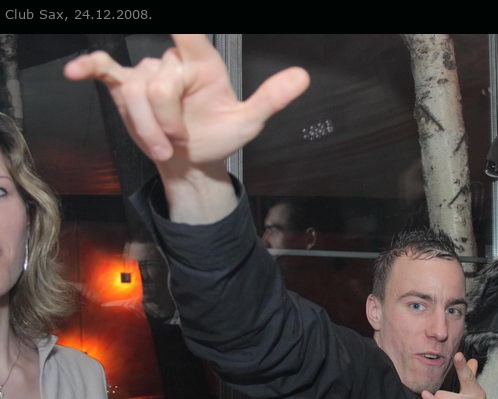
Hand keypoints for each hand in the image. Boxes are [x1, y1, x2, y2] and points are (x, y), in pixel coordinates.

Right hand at [64, 34, 309, 166]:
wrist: (192, 161)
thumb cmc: (218, 136)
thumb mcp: (248, 122)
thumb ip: (271, 98)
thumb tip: (302, 77)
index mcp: (204, 64)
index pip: (188, 34)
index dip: (179, 24)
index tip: (174, 20)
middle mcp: (173, 63)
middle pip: (160, 84)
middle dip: (167, 121)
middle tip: (179, 140)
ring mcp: (147, 75)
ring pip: (136, 93)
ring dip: (147, 128)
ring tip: (164, 144)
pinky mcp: (126, 88)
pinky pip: (104, 70)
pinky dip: (88, 68)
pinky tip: (76, 72)